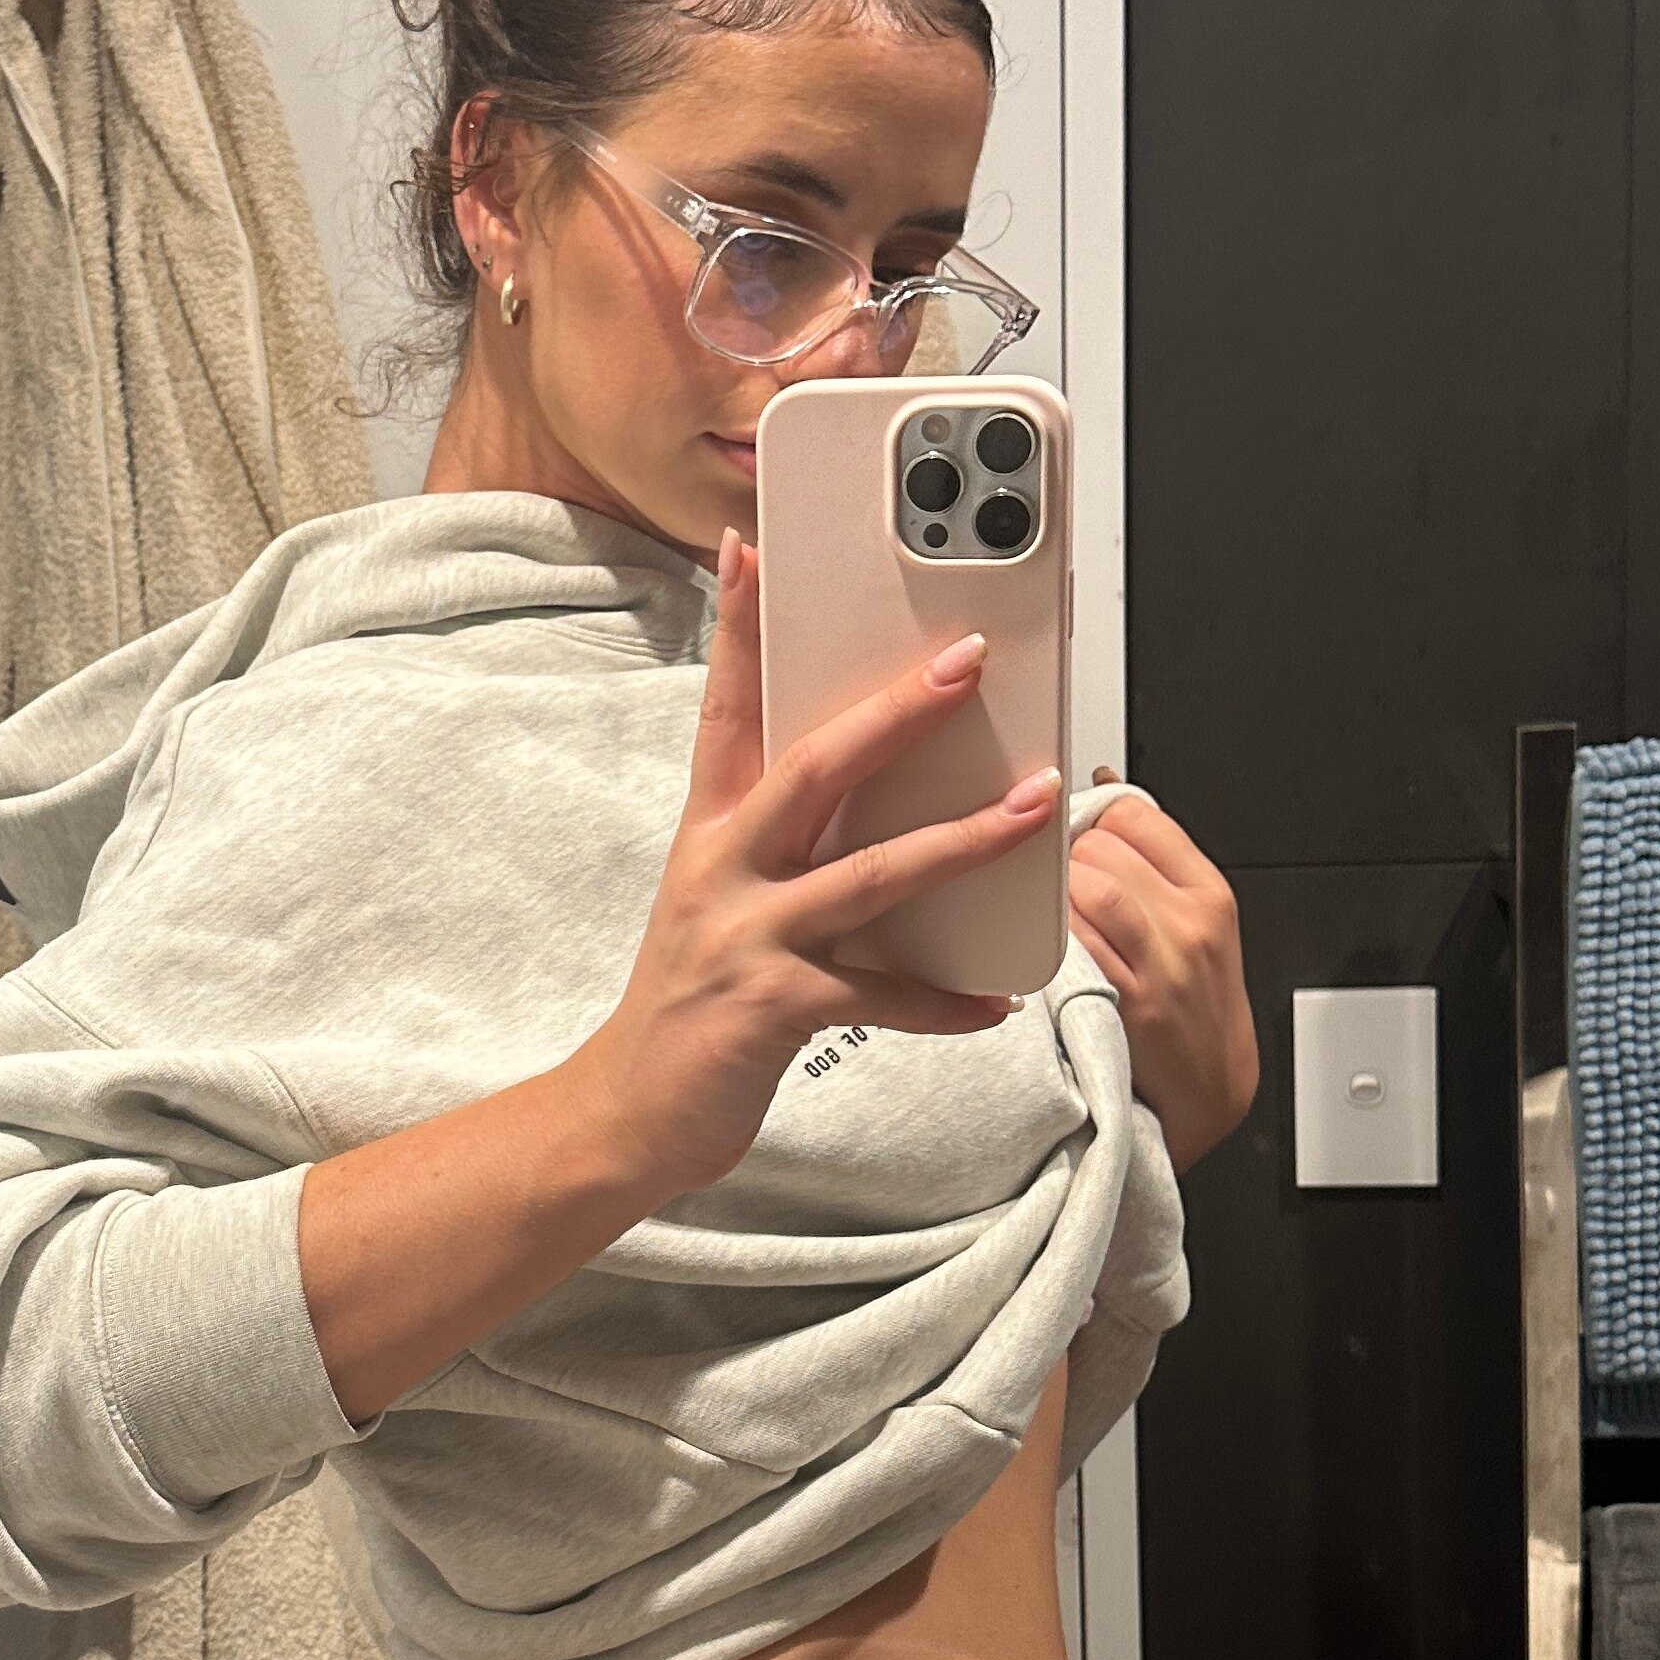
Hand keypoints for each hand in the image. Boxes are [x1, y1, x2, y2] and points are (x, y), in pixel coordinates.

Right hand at [558, 531, 1064, 1202]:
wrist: (625, 1111)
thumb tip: (868, 792)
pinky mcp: (772, 1008)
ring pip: (869, 873)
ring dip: (962, 839)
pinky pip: (878, 997)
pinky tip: (997, 1000)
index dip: (737, 628)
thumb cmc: (687, 1002)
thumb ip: (779, 841)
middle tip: (966, 661)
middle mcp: (724, 869)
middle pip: (814, 767)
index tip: (749, 548)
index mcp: (711, 833)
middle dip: (897, 711)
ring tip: (1034, 808)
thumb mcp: (718, 899)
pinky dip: (943, 1000)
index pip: (725, 710)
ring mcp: (747, 937)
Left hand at [1066, 773, 1257, 1171]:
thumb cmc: (1196, 1005)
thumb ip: (1154, 863)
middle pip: (1105, 847)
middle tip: (1049, 883)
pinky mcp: (1130, 1004)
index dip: (1092, 818)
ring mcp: (1162, 964)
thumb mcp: (1198, 925)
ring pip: (1092, 887)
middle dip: (1065, 857)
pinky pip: (1076, 948)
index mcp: (1209, 893)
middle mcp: (1190, 923)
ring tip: (1044, 913)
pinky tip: (1041, 946)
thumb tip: (1101, 786)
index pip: (1138, 815)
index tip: (1074, 838)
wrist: (1210, 1089)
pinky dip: (1050, 938)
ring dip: (1054, 893)